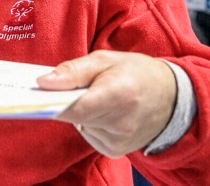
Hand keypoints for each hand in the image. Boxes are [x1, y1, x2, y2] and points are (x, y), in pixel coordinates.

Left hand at [38, 50, 176, 157]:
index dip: (53, 101)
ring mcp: (119, 140)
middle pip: (74, 115)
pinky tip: (103, 111)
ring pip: (79, 125)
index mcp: (119, 95)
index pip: (75, 107)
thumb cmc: (136, 72)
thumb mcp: (105, 59)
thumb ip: (73, 70)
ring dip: (80, 111)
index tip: (36, 92)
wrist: (172, 97)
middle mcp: (120, 123)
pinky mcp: (115, 150)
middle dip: (66, 100)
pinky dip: (89, 122)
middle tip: (72, 85)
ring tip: (97, 96)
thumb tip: (43, 82)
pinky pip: (88, 134)